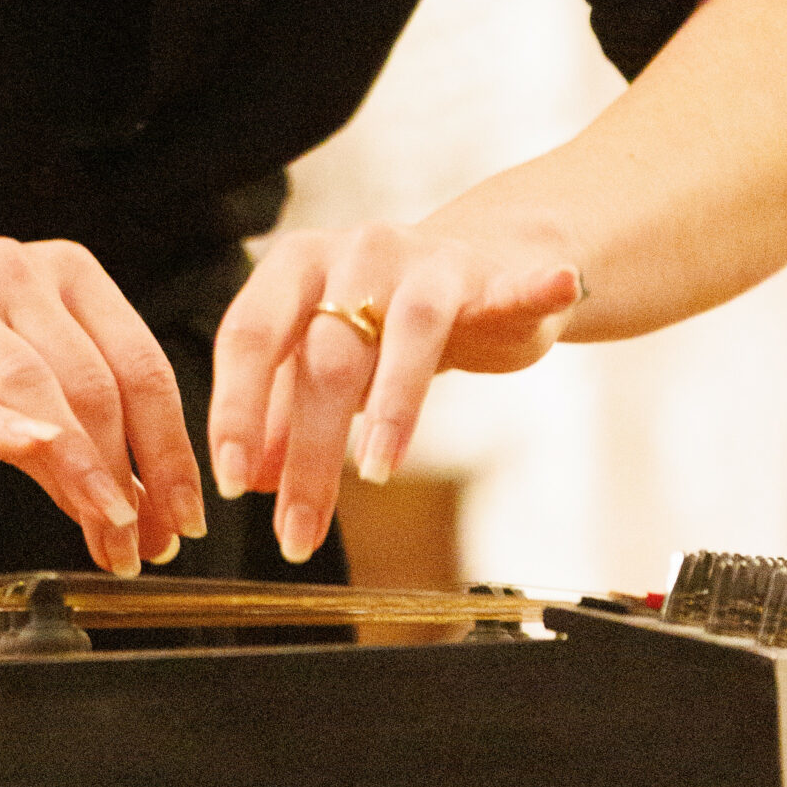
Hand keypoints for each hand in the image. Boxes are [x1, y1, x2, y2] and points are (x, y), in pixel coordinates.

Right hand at [0, 237, 206, 575]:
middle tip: (144, 545)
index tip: (186, 517)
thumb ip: (72, 419)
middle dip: (134, 478)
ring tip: (108, 535)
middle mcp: (18, 277)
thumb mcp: (9, 365)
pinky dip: (4, 428)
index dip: (172, 451)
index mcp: (67, 275)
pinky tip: (37, 457)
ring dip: (85, 475)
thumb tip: (136, 500)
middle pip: (101, 387)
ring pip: (42, 393)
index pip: (143, 368)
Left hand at [208, 222, 583, 563]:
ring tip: (377, 472)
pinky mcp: (489, 276)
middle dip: (311, 456)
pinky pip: (511, 288)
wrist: (473, 268)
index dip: (236, 413)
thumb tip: (254, 481)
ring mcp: (423, 259)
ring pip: (403, 333)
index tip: (232, 485)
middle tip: (299, 531)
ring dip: (392, 407)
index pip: (248, 339)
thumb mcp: (323, 369)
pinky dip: (531, 290)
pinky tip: (554, 286)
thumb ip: (285, 418)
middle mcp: (352, 255)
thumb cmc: (380, 326)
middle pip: (324, 360)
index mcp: (292, 271)